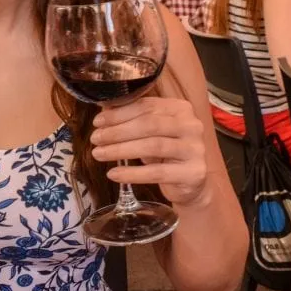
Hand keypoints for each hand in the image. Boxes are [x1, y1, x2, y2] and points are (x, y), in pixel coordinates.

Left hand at [91, 96, 208, 207]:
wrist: (191, 184)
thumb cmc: (166, 154)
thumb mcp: (151, 134)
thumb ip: (133, 120)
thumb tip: (104, 112)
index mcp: (180, 109)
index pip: (146, 106)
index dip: (119, 113)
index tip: (97, 122)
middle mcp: (191, 125)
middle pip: (149, 124)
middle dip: (117, 131)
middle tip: (96, 139)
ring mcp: (195, 149)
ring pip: (152, 146)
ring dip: (121, 150)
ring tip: (99, 154)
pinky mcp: (193, 173)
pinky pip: (157, 172)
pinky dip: (132, 174)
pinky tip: (114, 174)